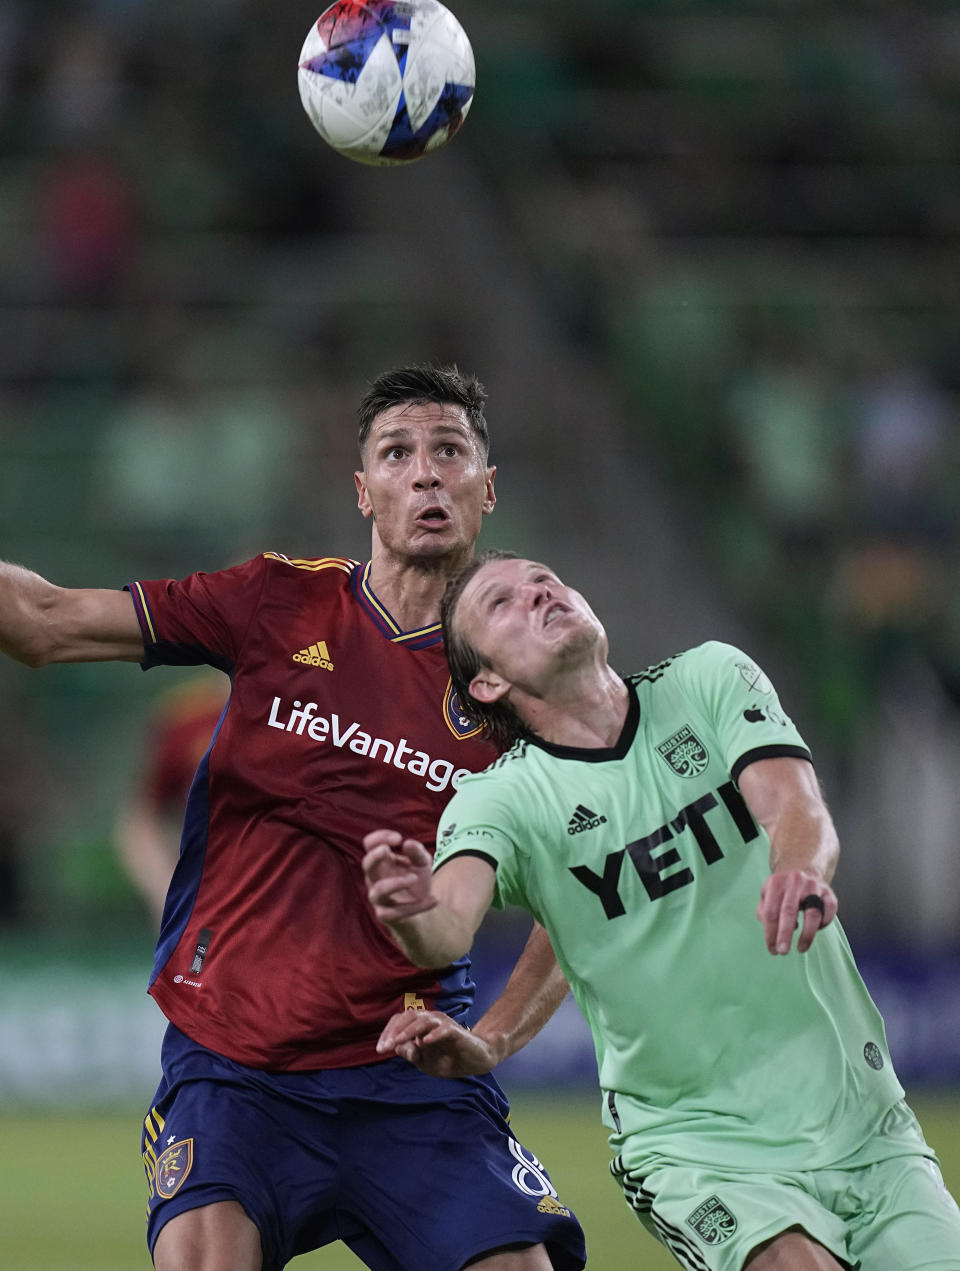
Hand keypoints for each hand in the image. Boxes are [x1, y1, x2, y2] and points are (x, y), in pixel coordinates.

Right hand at [362, 829, 437, 924]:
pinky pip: (395, 912)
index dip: (379, 837)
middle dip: (375, 855)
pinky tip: (434, 900)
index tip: (398, 838)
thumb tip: (407, 843)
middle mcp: (376, 878)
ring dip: (397, 882)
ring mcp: (379, 898)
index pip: (370, 844)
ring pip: (378, 890)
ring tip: (414, 878)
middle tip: (387, 850)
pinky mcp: (386, 915)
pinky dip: (417, 906)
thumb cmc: (417, 881)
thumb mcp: (423, 863)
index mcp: (382, 862)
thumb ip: (417, 852)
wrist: (422, 910)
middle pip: (366, 864)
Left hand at [376, 1009, 500, 1075]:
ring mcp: (443, 1024)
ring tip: (398, 1041)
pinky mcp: (456, 1032)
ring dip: (409, 1030)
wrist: (475, 1062)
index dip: (388, 1032)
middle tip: (385, 1047)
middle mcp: (431, 1020)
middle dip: (394, 1031)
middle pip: (409, 1015)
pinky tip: (425, 1042)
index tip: (380, 1049)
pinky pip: (443, 1029)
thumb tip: (397, 1048)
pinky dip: (433, 1035)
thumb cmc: (448, 1059)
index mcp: (421, 1025)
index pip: (400, 1021)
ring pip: (424, 1020)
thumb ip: (411, 1054)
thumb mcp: (424, 1062)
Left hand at [756, 869, 837, 954]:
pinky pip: (828, 912)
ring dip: (806, 935)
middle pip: (789, 911)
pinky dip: (822, 924)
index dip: (770, 933)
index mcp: (776, 883)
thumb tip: (770, 931)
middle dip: (785, 934)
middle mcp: (795, 882)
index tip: (772, 950)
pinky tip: (815, 930)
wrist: (804, 870)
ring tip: (801, 948)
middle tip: (782, 951)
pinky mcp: (829, 893)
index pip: (770, 911)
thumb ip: (764, 912)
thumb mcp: (767, 895)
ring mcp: (813, 886)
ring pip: (812, 913)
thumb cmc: (783, 890)